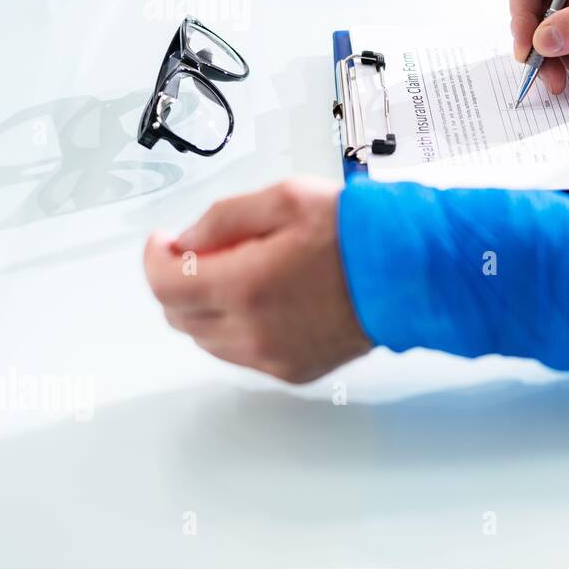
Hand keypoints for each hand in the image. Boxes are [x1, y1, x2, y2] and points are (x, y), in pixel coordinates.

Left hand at [143, 179, 371, 383]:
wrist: (413, 272)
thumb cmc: (362, 234)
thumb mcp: (287, 197)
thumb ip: (225, 217)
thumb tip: (187, 239)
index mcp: (245, 284)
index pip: (163, 285)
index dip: (155, 258)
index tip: (164, 243)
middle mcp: (253, 330)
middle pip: (179, 315)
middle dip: (179, 280)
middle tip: (203, 252)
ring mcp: (272, 356)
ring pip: (207, 339)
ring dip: (208, 307)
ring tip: (243, 273)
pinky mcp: (293, 370)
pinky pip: (242, 355)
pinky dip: (239, 328)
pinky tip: (268, 300)